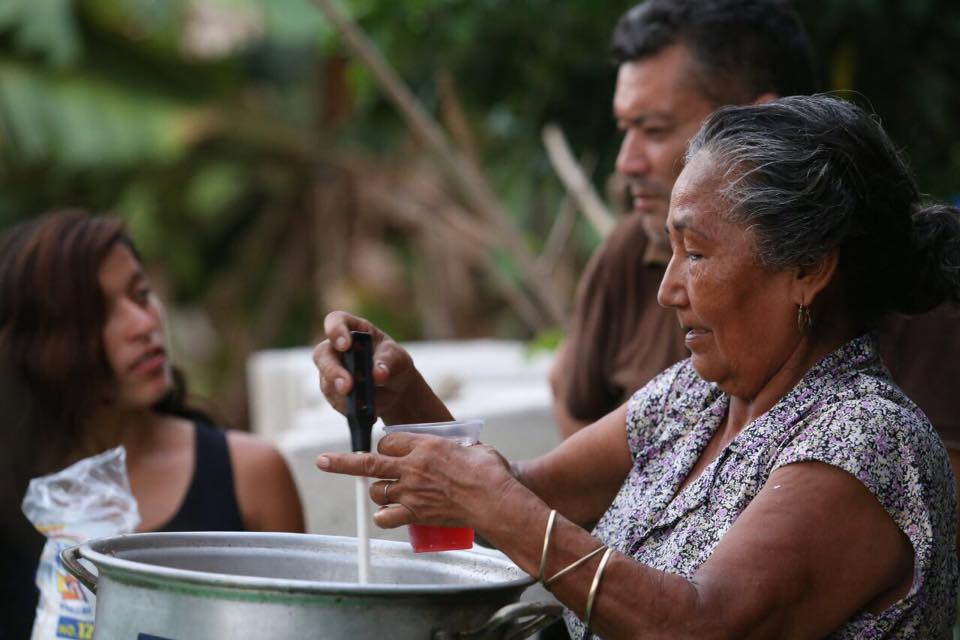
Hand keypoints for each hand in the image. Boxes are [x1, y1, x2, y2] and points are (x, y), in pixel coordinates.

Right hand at [313, 311, 422, 421]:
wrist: (395, 388)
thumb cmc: (394, 363)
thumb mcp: (397, 358)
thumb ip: (388, 362)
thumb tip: (378, 374)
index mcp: (352, 329)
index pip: (336, 321)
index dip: (335, 330)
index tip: (344, 345)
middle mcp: (336, 349)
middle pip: (323, 355)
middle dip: (333, 371)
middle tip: (347, 386)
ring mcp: (332, 371)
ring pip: (326, 381)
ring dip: (341, 394)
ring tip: (360, 403)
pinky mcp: (334, 392)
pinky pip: (335, 400)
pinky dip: (348, 407)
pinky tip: (362, 410)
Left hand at [316, 432, 518, 532]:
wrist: (494, 501)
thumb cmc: (489, 472)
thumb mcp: (471, 446)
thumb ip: (456, 445)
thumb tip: (460, 446)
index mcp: (424, 444)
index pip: (389, 439)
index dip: (387, 444)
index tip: (390, 448)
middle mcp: (411, 466)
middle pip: (368, 463)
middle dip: (342, 462)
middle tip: (323, 461)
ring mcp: (410, 492)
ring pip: (377, 491)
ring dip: (379, 491)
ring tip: (389, 492)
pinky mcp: (414, 514)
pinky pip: (386, 517)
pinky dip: (384, 517)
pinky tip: (390, 514)